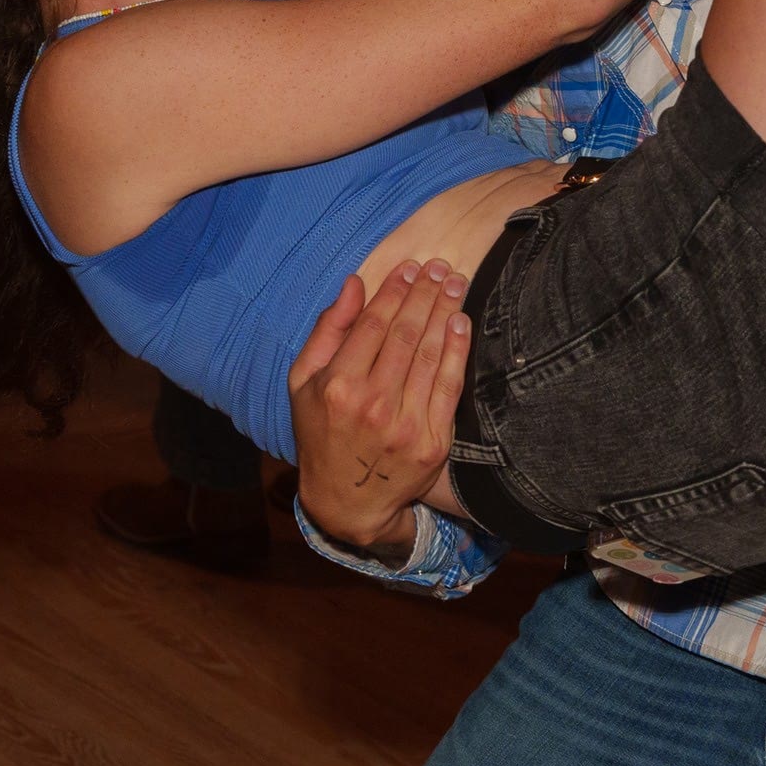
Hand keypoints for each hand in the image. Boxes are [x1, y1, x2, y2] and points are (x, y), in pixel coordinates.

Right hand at [288, 261, 470, 560]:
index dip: (394, 291)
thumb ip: (328, 330)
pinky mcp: (432, 442)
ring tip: (455, 282)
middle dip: (424, 294)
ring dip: (445, 312)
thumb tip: (354, 284)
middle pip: (405, 334)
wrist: (347, 500)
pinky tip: (461, 322)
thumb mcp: (304, 381)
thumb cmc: (320, 431)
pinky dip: (457, 350)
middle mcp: (372, 405)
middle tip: (440, 266)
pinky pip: (449, 386)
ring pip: (430, 355)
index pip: (374, 325)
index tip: (410, 268)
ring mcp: (405, 425)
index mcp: (338, 387)